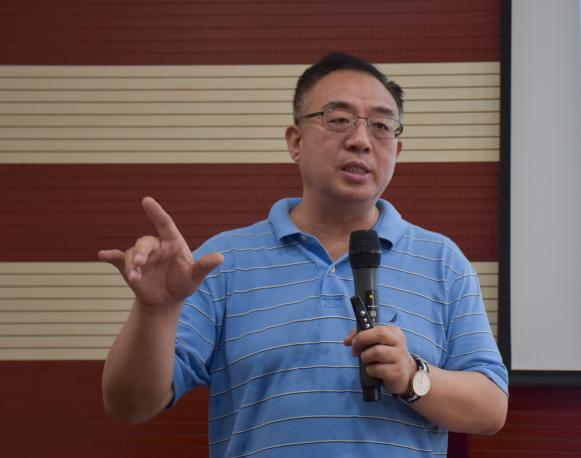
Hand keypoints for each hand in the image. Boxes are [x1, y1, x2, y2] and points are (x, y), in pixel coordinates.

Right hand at [97, 197, 223, 311]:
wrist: (166, 300)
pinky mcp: (128, 267)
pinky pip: (116, 258)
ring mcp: (141, 257)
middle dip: (140, 252)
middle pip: (145, 242)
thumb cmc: (183, 283)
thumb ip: (204, 266)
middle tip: (138, 264)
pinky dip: (109, 256)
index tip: (146, 200)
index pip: (165, 224)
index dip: (156, 212)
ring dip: (130, 264)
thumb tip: (220, 258)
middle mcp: (155, 246)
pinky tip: (102, 255)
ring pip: (131, 253)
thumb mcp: (194, 277)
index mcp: (172, 243)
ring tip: (134, 278)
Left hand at [344, 325, 416, 394]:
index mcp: (394, 332)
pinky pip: (377, 369)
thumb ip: (362, 336)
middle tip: (355, 352)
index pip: (377, 328)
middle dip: (362, 342)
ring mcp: (400, 357)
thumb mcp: (377, 343)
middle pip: (379, 335)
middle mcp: (399, 343)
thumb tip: (346, 341)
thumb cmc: (386, 355)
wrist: (405, 374)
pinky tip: (374, 372)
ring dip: (366, 358)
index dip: (361, 334)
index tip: (352, 342)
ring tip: (367, 362)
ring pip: (377, 352)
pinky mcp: (397, 372)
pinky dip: (370, 370)